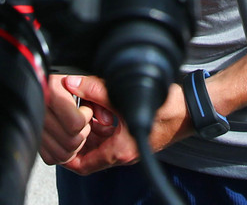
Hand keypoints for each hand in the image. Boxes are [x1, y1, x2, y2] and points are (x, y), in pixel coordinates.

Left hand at [46, 76, 191, 174]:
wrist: (192, 109)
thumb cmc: (168, 109)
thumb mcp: (124, 96)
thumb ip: (96, 89)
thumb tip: (71, 82)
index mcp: (120, 151)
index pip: (83, 165)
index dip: (65, 156)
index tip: (55, 142)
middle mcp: (123, 153)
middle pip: (89, 151)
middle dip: (77, 134)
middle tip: (67, 117)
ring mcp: (130, 144)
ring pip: (100, 140)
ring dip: (90, 124)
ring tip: (83, 105)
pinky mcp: (135, 134)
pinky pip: (112, 132)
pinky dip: (103, 120)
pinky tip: (100, 102)